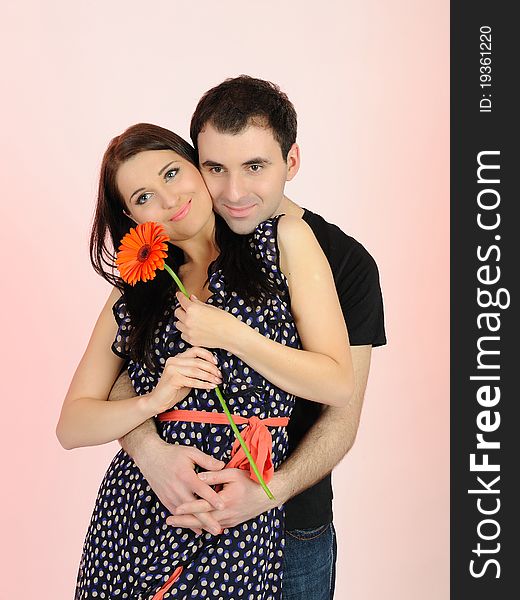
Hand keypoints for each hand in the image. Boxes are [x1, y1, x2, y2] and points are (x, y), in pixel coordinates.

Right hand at [136, 440, 226, 535]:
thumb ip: (206, 460)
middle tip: (218, 530)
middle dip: (206, 519)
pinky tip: (197, 529)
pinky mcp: (165, 500)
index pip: (201, 489)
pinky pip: (177, 514)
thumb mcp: (191, 452)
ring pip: (186, 514)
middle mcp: (177, 488)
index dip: (212, 498)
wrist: (150, 457)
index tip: (222, 506)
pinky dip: (187, 523)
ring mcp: (170, 496)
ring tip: (211, 531)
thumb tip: (222, 466)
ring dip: (198, 523)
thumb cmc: (173, 454)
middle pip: (194, 507)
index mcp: (185, 476)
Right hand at [149, 347, 221, 413]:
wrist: (158, 401)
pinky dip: (203, 384)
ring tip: (217, 382)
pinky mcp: (173, 379)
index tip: (216, 363)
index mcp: (177, 358)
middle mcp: (174, 361)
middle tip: (219, 375)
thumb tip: (214, 369)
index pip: (195, 350)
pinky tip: (210, 386)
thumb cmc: (174, 389)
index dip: (208, 355)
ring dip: (209, 377)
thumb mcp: (187, 376)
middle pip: (197, 361)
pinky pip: (192, 381)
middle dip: (211, 368)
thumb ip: (196, 370)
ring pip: (196, 370)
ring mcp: (172, 369)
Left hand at [166, 468, 281, 529]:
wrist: (268, 496)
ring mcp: (229, 521)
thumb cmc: (250, 481)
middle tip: (168, 520)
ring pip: (206, 525)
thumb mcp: (233, 473)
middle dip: (184, 521)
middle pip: (201, 520)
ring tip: (176, 522)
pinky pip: (214, 527)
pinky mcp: (231, 523)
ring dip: (191, 524)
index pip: (203, 506)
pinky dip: (202, 526)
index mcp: (226, 501)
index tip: (175, 508)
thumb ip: (215, 475)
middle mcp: (226, 514)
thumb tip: (199, 476)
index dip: (189, 507)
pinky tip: (193, 525)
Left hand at [174, 292, 239, 348]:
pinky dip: (186, 332)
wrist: (231, 335)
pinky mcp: (191, 340)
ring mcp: (189, 331)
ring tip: (192, 321)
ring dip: (183, 321)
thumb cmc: (224, 321)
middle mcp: (188, 320)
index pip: (181, 300)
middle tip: (188, 310)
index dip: (180, 296)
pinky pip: (183, 334)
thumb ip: (198, 303)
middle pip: (177, 312)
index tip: (180, 295)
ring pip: (178, 324)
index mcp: (193, 309)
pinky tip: (194, 330)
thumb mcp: (211, 307)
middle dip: (182, 309)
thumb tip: (192, 299)